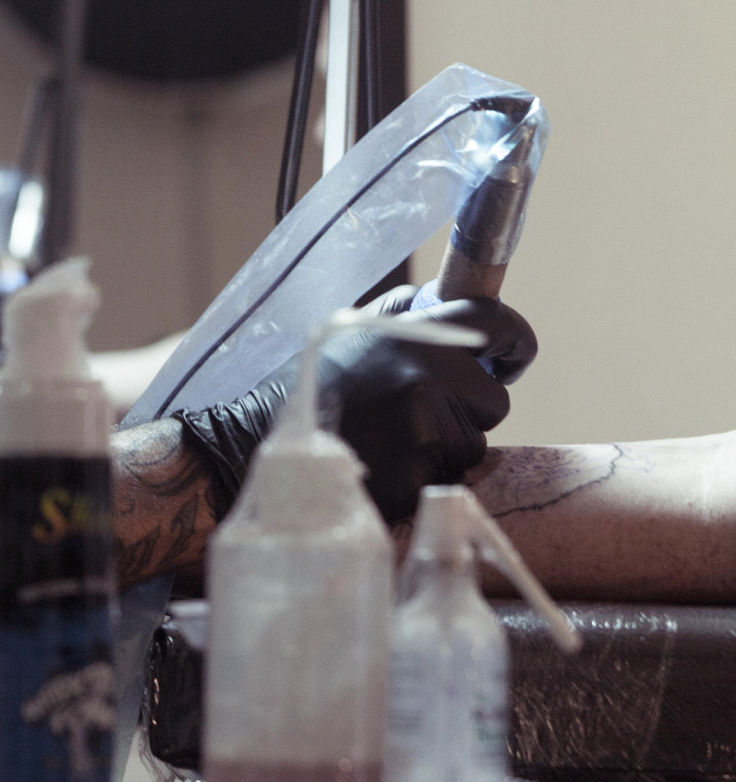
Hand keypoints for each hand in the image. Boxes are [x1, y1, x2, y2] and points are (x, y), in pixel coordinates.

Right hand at [177, 297, 539, 528]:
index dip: (515, 343)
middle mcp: (422, 375)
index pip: (495, 323)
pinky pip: (448, 478)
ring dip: (446, 447)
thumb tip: (458, 304)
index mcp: (413, 332)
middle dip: (468, 410)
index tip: (512, 357)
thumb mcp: (358, 328)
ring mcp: (420, 429)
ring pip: (474, 445)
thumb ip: (410, 315)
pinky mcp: (415, 476)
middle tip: (419, 412)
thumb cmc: (320, 382)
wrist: (266, 441)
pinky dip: (426, 476)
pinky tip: (389, 464)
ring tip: (395, 438)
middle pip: (494, 400)